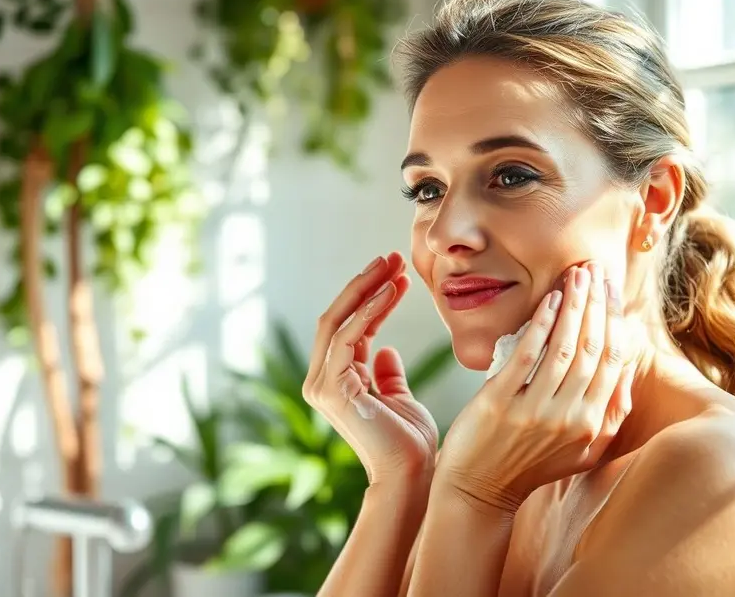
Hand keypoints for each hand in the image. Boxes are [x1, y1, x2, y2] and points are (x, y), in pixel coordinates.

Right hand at [303, 252, 439, 486]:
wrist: (412, 477)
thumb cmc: (410, 444)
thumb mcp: (400, 398)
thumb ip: (388, 374)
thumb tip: (386, 349)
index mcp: (337, 380)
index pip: (349, 326)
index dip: (372, 297)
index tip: (398, 272)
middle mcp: (323, 379)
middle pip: (337, 317)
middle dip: (365, 283)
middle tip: (393, 256)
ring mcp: (322, 384)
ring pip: (338, 320)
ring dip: (367, 288)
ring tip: (393, 265)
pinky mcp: (331, 388)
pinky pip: (348, 336)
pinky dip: (369, 310)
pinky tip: (391, 290)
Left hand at [435, 262, 634, 512]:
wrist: (479, 488)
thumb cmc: (529, 463)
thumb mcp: (581, 449)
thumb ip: (609, 414)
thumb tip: (627, 368)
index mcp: (593, 426)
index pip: (613, 363)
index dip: (615, 322)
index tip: (612, 291)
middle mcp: (571, 420)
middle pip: (592, 349)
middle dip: (597, 305)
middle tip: (594, 270)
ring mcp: (536, 412)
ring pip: (565, 348)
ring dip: (573, 306)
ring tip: (575, 276)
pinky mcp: (501, 404)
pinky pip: (527, 356)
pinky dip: (541, 324)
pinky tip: (548, 300)